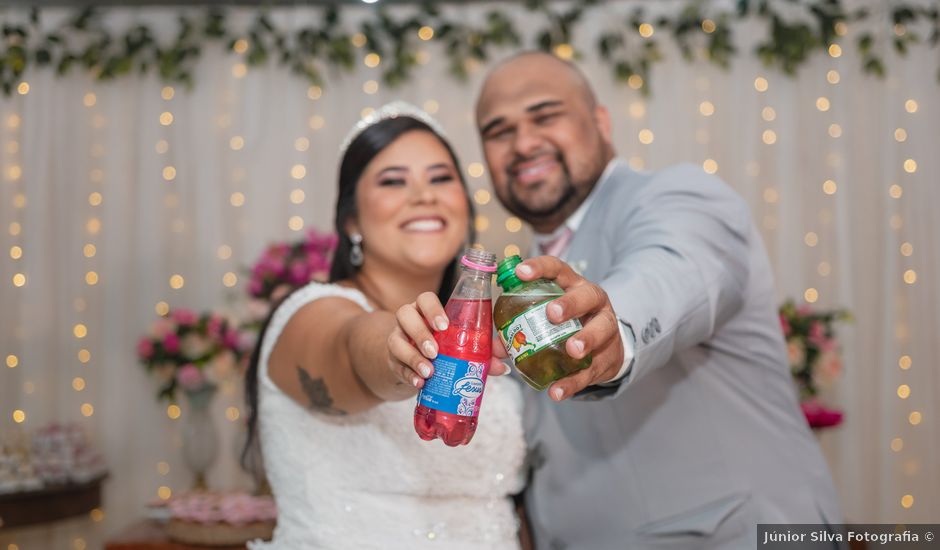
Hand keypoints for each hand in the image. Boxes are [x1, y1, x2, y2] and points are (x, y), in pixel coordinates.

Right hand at [387, 292, 509, 387]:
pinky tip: (419, 383)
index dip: (432, 309)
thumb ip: (483, 351)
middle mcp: (408, 320)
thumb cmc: (443, 347)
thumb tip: (503, 365)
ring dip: (413, 357)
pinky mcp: (393, 361)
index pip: (424, 299)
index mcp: (426, 310)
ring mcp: (397, 340)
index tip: (444, 325)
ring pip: (396, 341)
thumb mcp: (461, 345)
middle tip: (436, 351)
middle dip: (420, 333)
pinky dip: (408, 375)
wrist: (416, 365)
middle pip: (405, 315)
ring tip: (429, 371)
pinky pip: (396, 366)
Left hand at [515, 256, 624, 400]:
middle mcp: (592, 302)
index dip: (539, 268)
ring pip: (601, 329)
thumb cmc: (566, 325)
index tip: (521, 272)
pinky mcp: (607, 357)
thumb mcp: (545, 317)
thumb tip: (495, 346)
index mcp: (570, 285)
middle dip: (569, 304)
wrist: (603, 349)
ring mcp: (604, 327)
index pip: (556, 269)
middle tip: (552, 314)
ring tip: (572, 349)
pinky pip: (591, 370)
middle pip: (586, 295)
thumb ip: (517, 329)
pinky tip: (558, 391)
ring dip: (586, 339)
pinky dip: (573, 382)